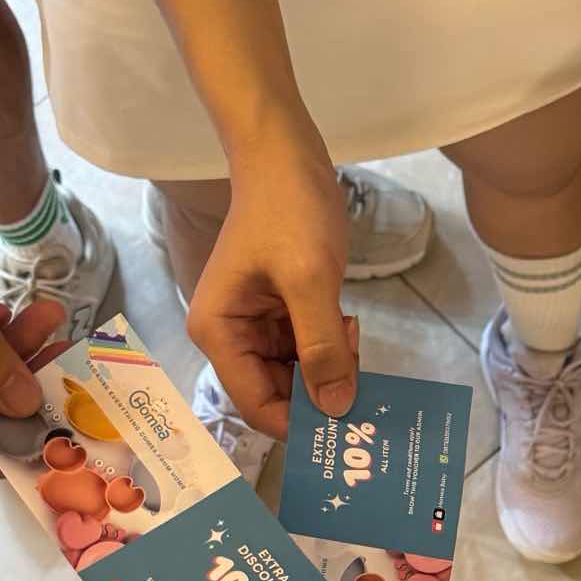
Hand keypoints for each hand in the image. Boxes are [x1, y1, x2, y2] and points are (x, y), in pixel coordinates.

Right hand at [187, 120, 358, 436]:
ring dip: (329, 368)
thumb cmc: (288, 210)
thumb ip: (322, 348)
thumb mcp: (309, 281)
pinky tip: (347, 325)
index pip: (255, 404)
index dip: (298, 424)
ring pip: (296, 376)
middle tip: (361, 378)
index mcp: (219, 333)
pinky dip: (330, 348)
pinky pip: (305, 351)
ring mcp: (254, 326)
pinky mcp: (278, 314)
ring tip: (352, 336)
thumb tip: (335, 409)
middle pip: (276, 395)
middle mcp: (230, 336)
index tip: (344, 426)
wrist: (285, 154)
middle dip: (318, 392)